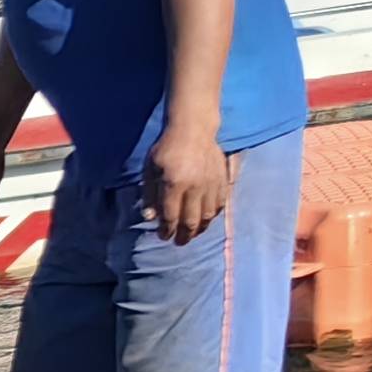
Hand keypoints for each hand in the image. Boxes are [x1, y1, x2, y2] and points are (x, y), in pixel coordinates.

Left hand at [145, 129, 229, 243]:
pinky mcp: (222, 179)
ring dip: (200, 229)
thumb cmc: (166, 149)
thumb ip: (149, 195)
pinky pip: (221, 203)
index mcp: (174, 184)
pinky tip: (206, 220)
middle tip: (179, 242)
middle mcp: (195, 186)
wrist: (193, 129)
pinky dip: (214, 215)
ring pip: (208, 215)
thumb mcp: (150, 170)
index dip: (166, 231)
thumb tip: (150, 219)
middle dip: (184, 235)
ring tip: (193, 234)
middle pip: (190, 220)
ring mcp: (211, 183)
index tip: (163, 237)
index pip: (170, 216)